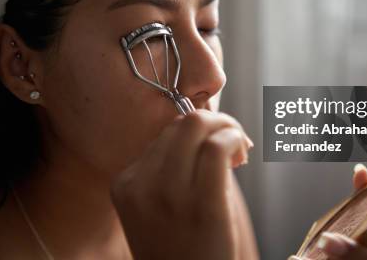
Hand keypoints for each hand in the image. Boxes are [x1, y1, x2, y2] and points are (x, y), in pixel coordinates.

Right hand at [110, 110, 252, 259]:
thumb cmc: (182, 250)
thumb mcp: (160, 207)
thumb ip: (174, 167)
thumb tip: (208, 126)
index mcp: (126, 183)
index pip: (165, 134)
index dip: (196, 131)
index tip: (216, 144)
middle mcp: (142, 185)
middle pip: (182, 123)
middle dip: (215, 120)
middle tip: (233, 141)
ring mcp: (169, 195)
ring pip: (199, 126)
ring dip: (227, 128)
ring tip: (239, 151)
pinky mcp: (203, 207)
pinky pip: (218, 148)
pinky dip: (234, 140)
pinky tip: (240, 157)